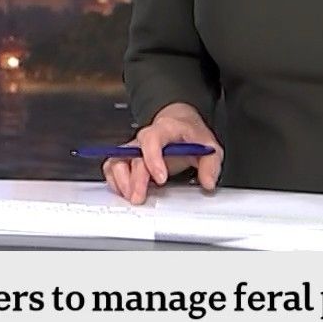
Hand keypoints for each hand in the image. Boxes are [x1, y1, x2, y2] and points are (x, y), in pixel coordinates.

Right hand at [102, 102, 222, 204]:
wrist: (179, 124)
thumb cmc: (190, 135)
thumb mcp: (209, 146)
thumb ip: (211, 164)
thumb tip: (208, 182)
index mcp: (165, 130)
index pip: (152, 140)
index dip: (153, 159)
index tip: (160, 179)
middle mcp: (145, 137)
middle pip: (132, 156)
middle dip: (135, 179)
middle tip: (140, 197)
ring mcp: (134, 147)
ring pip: (117, 161)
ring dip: (121, 181)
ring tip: (132, 196)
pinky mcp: (127, 157)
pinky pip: (112, 167)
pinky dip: (114, 180)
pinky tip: (125, 191)